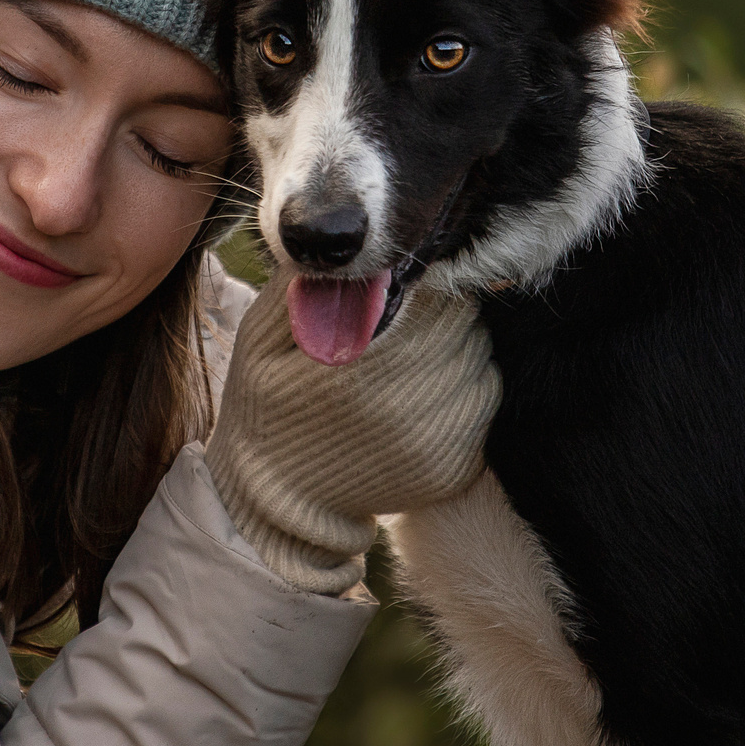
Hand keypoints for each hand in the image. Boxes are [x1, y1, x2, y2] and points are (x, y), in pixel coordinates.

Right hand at [203, 276, 502, 593]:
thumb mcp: (261, 340)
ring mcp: (440, 441)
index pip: (429, 294)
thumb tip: (344, 243)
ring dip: (454, 349)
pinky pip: (482, 402)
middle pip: (462, 322)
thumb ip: (304, 289)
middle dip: (438, 313)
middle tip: (402, 324)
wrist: (282, 502)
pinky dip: (461, 389)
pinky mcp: (458, 467)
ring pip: (479, 358)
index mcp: (361, 367)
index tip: (392, 289)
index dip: (415, 282)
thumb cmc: (268, 406)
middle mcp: (410, 405)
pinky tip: (421, 394)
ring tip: (409, 359)